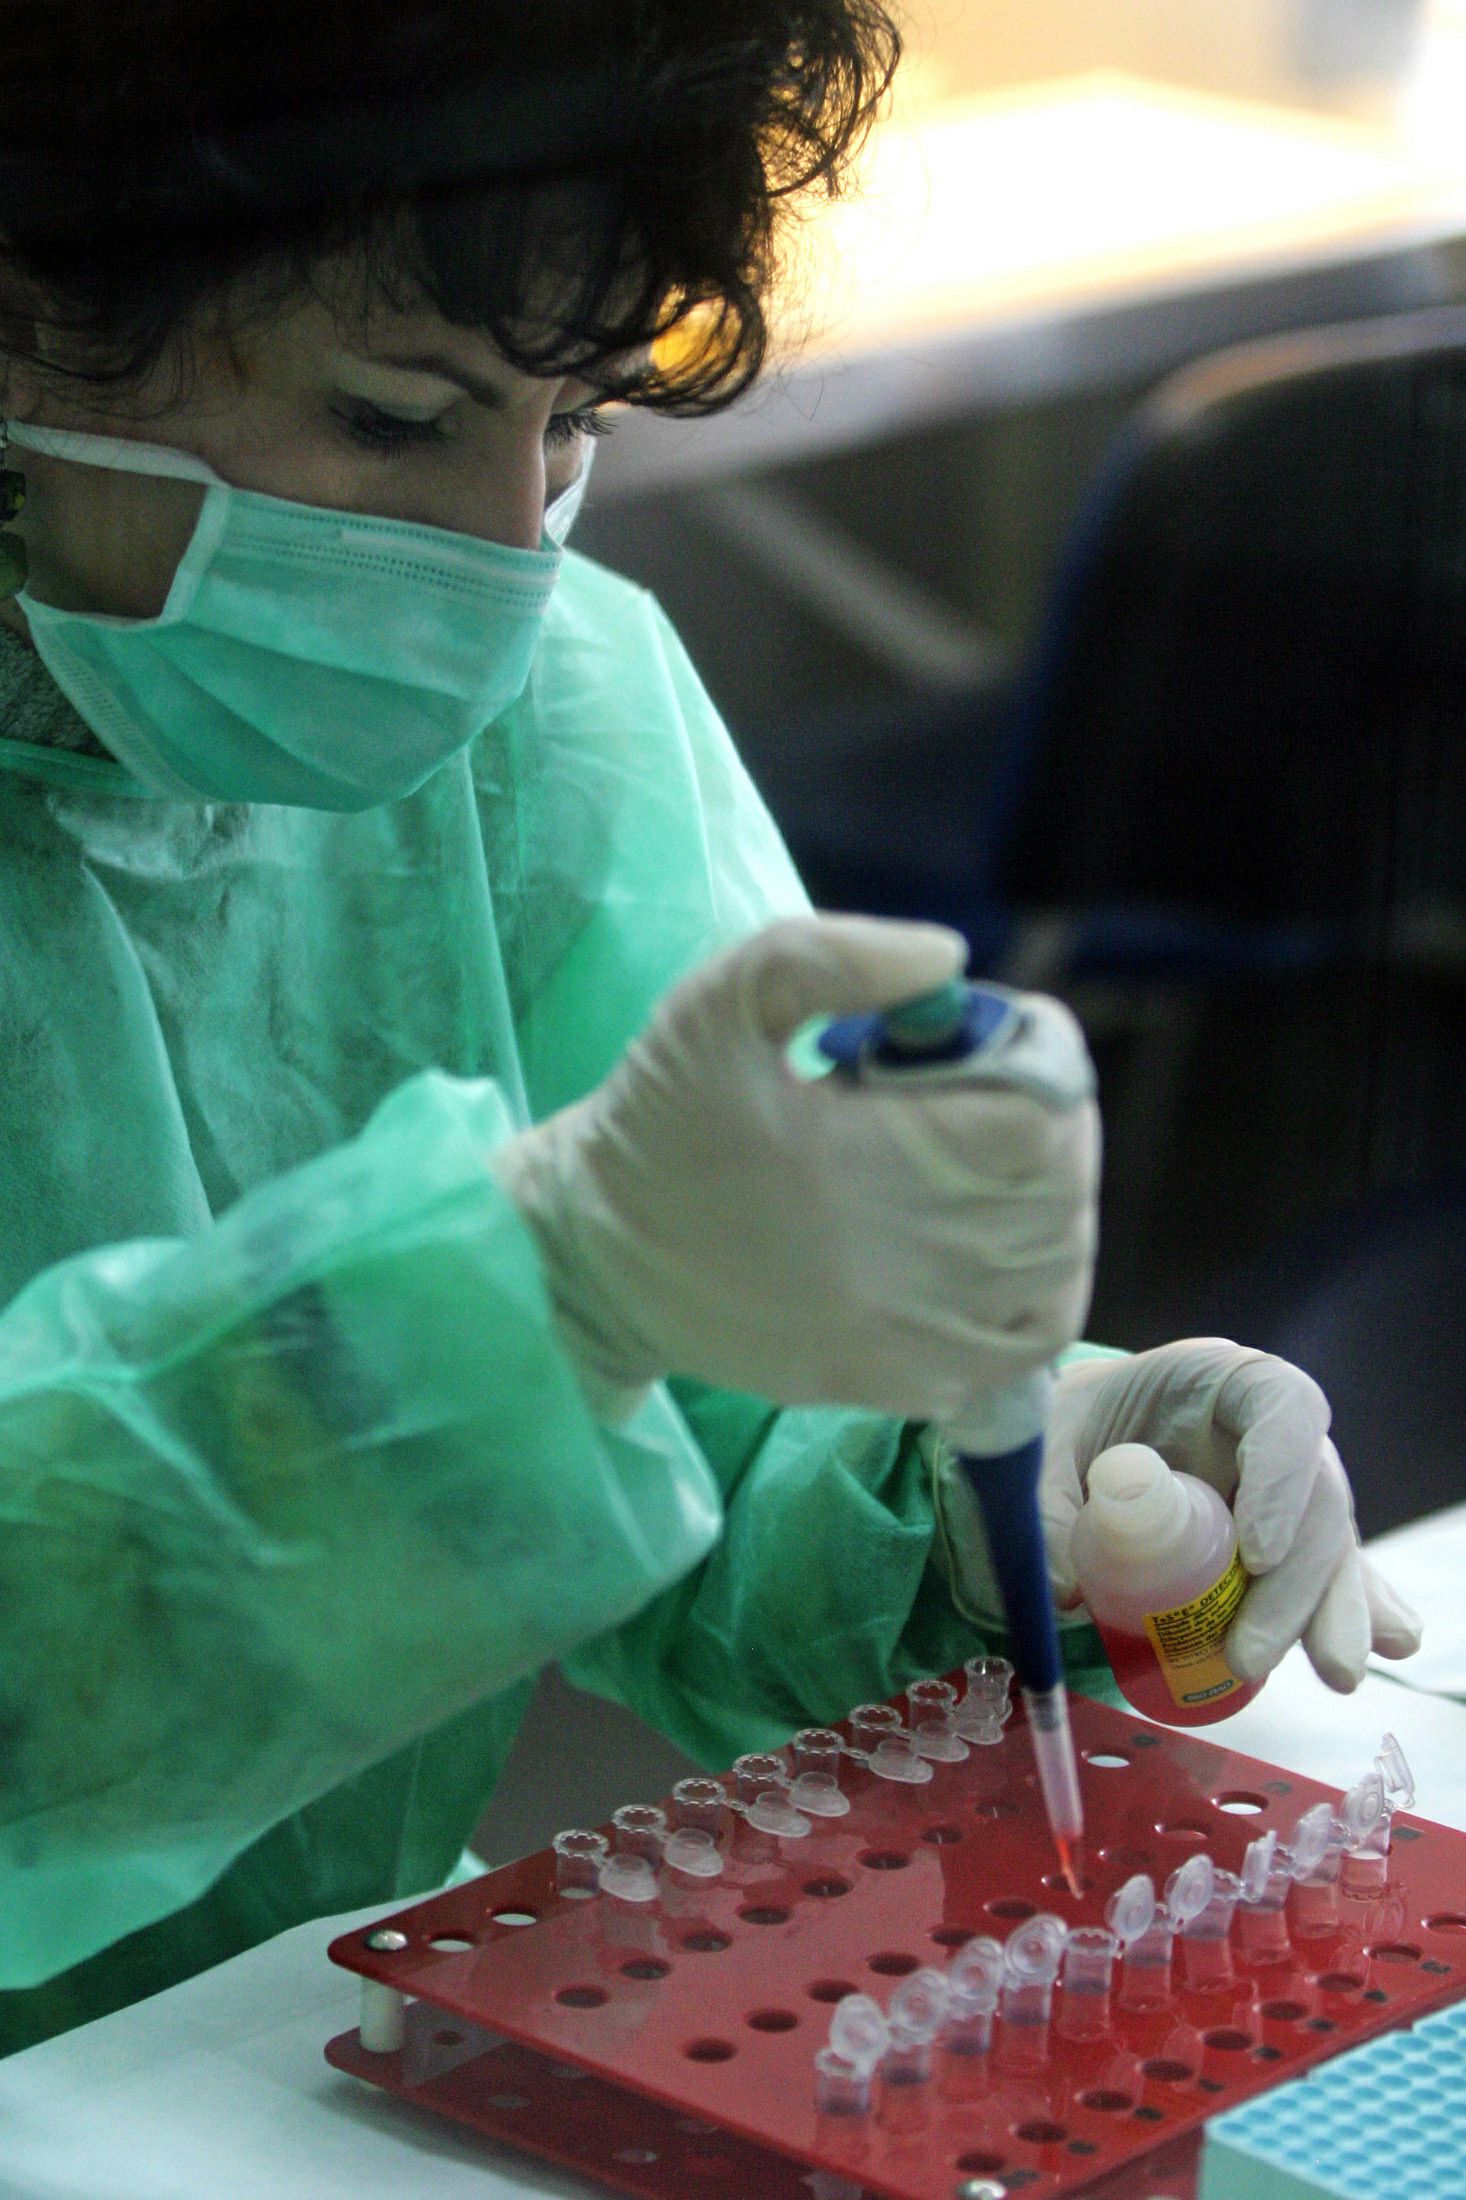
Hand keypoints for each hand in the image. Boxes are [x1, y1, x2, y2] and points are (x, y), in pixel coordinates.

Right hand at [493, 913, 1100, 1421]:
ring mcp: (902, 1341)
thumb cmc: (658, 1121)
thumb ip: (829, 958)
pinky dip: (1040, 1280)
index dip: (1036, 1063)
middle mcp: (894, 1268)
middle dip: (1048, 1122)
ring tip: (990, 1155)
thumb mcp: (716, 1003)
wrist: (591, 1258)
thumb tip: (948, 957)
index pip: (1035, 1123)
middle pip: (1058, 1193)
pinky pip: (1026, 1339)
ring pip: (1057, 1265)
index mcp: (856, 1165)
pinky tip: (995, 1236)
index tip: (989, 1036)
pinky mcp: (896, 1382)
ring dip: (1049, 1196)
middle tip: (992, 1086)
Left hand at [1040, 1339, 1422, 1690]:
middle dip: (1297, 1584)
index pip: (1284, 1409)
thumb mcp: (1046, 1445)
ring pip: (1331, 1545)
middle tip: (1249, 1654)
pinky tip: (1389, 1646)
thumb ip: (1048, 1505)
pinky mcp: (1290, 1537)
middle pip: (1316, 1497)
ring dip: (1331, 1613)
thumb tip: (1067, 1592)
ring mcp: (1289, 1487)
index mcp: (1224, 1379)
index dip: (1283, 1479)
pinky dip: (1354, 1611)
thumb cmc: (1074, 1422)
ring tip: (1336, 1674)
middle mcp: (1274, 1432)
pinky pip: (1331, 1573)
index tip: (1256, 1554)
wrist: (1084, 1432)